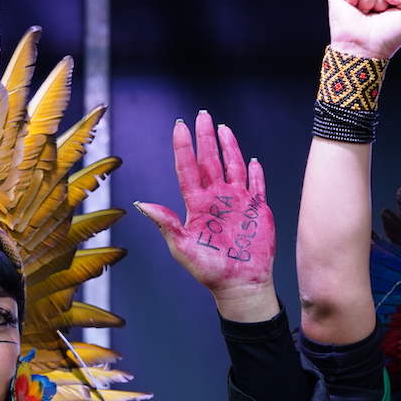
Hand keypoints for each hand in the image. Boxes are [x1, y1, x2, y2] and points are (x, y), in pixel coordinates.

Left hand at [137, 112, 278, 322]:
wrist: (239, 284)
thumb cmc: (209, 270)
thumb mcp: (181, 247)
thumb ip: (166, 223)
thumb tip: (143, 204)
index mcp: (198, 204)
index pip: (188, 169)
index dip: (184, 148)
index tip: (180, 127)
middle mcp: (217, 199)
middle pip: (210, 161)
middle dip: (205, 138)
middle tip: (202, 116)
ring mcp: (238, 202)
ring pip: (233, 166)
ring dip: (229, 147)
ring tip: (223, 128)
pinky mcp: (258, 209)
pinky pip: (257, 185)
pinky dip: (255, 172)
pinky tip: (252, 159)